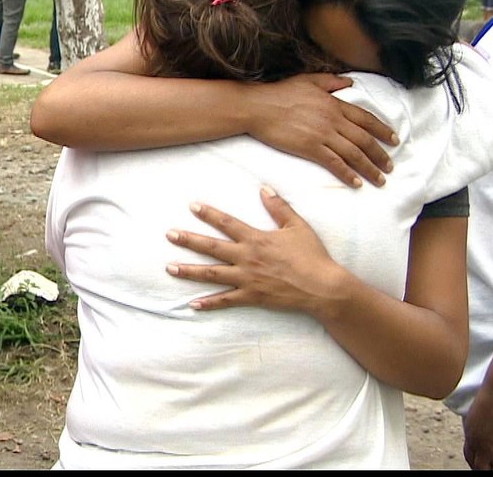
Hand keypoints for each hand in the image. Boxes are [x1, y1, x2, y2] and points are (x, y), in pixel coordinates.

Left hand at [164, 186, 347, 314]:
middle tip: (169, 234)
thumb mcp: (297, 226)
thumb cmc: (312, 256)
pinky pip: (226, 301)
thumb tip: (264, 188)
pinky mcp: (251, 297)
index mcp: (256, 239)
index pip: (227, 223)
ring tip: (169, 268)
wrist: (323, 287)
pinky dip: (209, 303)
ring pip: (212, 274)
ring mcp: (247, 279)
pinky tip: (193, 304)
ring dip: (189, 271)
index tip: (192, 206)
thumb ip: (279, 207)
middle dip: (188, 240)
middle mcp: (246, 258)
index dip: (209, 214)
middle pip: (211, 247)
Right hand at [248, 74, 396, 187]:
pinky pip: (335, 163)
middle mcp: (333, 120)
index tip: (394, 140)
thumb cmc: (280, 93)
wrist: (258, 107)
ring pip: (354, 154)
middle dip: (380, 155)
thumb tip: (350, 82)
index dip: (382, 130)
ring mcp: (323, 135)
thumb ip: (331, 81)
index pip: (366, 119)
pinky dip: (348, 174)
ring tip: (380, 179)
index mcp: (334, 104)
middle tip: (390, 167)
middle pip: (364, 140)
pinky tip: (356, 182)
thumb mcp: (308, 80)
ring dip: (370, 168)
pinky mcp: (310, 148)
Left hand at [463, 386, 492, 469]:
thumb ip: (477, 426)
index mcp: (472, 438)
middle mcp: (484, 450)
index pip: (471, 459)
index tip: (482, 462)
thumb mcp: (475, 412)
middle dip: (489, 468)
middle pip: (483, 470)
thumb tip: (481, 428)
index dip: (477, 463)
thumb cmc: (492, 395)